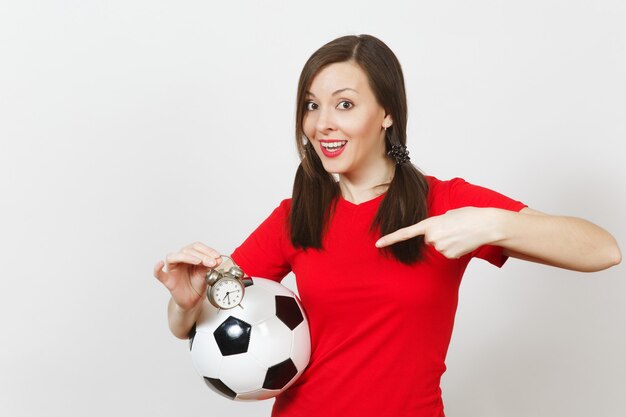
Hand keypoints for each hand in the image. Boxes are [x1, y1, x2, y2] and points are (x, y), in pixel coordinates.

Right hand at [153, 242, 222, 310]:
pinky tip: (160, 264)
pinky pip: (159, 274)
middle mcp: (180, 260)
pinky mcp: (168, 280)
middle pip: (187, 250)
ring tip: (198, 261)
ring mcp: (172, 269)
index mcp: (190, 256)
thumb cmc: (197, 284)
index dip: (207, 249)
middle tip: (212, 262)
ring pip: (174, 257)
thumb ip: (210, 266)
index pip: (196, 247)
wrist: (193, 300)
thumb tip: (218, 258)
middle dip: (202, 255)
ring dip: (187, 257)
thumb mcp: (206, 273)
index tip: (217, 256)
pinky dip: (157, 268)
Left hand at [375, 207, 499, 258]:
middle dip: (438, 235)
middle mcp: (432, 237)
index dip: (390, 239)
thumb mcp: (449, 214)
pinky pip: (448, 253)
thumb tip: (437, 232)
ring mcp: (440, 248)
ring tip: (460, 234)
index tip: (378, 244)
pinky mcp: (449, 256)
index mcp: (429, 224)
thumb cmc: (469, 216)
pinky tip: (463, 241)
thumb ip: (438, 223)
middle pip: (429, 239)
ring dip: (448, 241)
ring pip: (439, 247)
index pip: (405, 233)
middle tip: (453, 228)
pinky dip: (455, 248)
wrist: (486, 225)